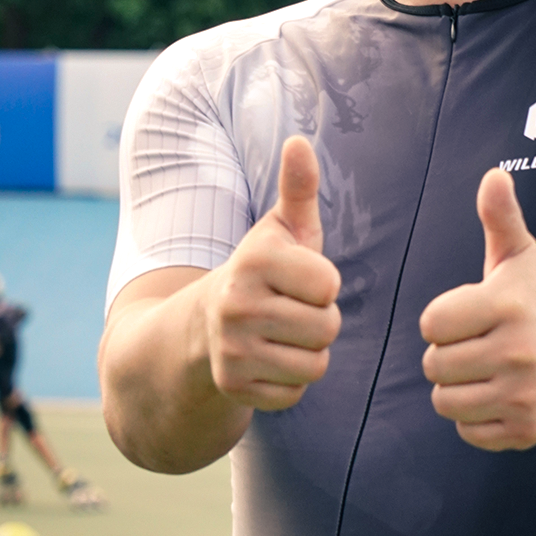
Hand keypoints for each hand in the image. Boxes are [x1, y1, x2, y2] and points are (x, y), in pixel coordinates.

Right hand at [201, 136, 341, 410]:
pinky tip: (270, 359)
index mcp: (254, 260)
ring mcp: (230, 349)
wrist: (207, 322)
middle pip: (326, 328)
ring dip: (309, 352)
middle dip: (321, 321)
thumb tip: (299, 141)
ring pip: (315, 365)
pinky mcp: (232, 386)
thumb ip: (298, 187)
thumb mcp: (284, 228)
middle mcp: (236, 304)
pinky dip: (290, 381)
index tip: (300, 279)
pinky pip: (295, 393)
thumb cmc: (265, 269)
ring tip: (283, 333)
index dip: (324, 284)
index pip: (329, 285)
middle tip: (293, 309)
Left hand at [419, 169, 535, 449]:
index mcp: (507, 306)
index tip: (473, 315)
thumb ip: (501, 217)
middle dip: (448, 355)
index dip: (445, 320)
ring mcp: (522, 395)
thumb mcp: (521, 258)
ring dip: (456, 389)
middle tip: (480, 345)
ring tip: (485, 371)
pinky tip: (499, 396)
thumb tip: (494, 174)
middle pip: (433, 365)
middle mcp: (516, 352)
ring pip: (444, 402)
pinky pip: (465, 431)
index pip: (431, 323)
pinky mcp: (525, 431)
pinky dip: (474, 418)